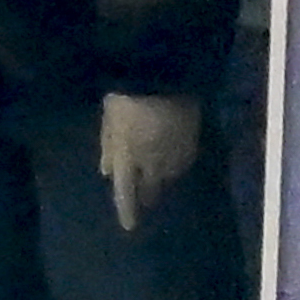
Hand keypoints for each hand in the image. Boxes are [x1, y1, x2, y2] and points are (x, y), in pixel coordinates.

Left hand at [96, 90, 202, 230]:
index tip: (130, 227)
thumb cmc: (127, 93)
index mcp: (127, 156)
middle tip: (146, 197)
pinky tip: (175, 158)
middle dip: (147, 195)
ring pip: (169, 178)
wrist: (163, 71)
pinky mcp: (192, 144)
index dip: (127, 212)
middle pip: (151, 190)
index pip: (126, 193)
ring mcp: (174, 155)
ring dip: (162, 178)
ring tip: (160, 174)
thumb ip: (109, 148)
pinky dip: (176, 165)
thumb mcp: (110, 119)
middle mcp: (152, 163)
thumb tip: (107, 172)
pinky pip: (184, 163)